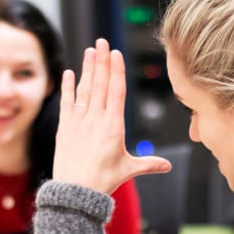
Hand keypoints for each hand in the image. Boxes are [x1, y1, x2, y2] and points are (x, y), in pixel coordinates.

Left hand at [54, 39, 170, 193]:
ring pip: (85, 90)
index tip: (115, 54)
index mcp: (114, 127)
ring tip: (90, 50)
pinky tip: (69, 73)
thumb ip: (148, 164)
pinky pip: (67, 103)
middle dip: (102, 61)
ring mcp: (79, 122)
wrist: (74, 192)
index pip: (116, 92)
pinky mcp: (65, 128)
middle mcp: (96, 120)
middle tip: (102, 41)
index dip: (116, 71)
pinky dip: (68, 87)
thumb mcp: (128, 170)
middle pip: (100, 85)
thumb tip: (168, 166)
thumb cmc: (102, 182)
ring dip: (87, 69)